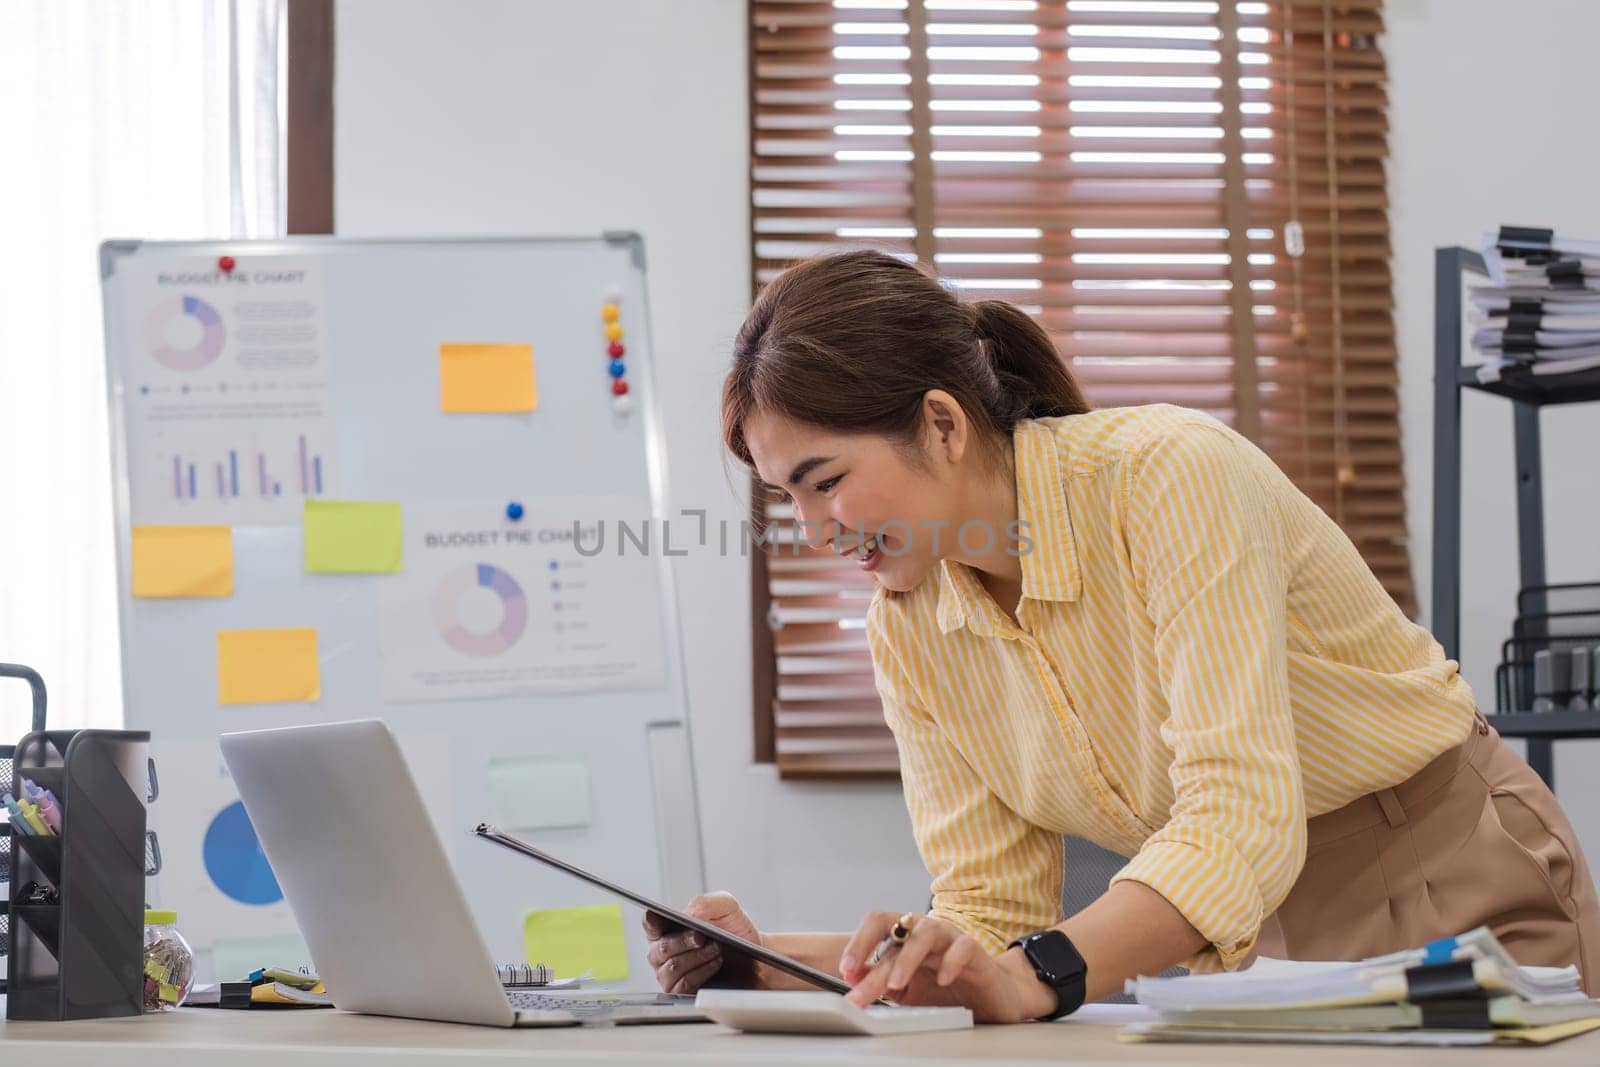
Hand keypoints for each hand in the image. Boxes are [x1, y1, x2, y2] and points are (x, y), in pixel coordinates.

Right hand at [643, 891, 763, 994]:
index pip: (650, 924)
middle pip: (660, 948)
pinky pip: (682, 985)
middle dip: (682, 942)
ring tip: (717, 950)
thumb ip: (706, 903)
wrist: (756, 958)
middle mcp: (665, 952)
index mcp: (669, 928)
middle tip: (702, 937)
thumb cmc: (736, 931)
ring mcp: (671, 974)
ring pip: (671, 968)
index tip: (655, 916)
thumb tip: (687, 914)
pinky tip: (715, 963)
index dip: (650, 921)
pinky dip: (700, 972)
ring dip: (696, 957)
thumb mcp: (727, 908)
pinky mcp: (682, 993)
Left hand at [838, 912, 1056, 1023]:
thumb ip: (882, 982)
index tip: (846, 969)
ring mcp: (949, 938)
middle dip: (872, 955)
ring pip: (924, 934)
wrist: (991, 998)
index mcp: (906, 937)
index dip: (859, 942)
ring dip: (906, 959)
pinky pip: (962, 947)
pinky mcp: (974, 950)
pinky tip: (942, 979)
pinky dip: (950, 962)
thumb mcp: (907, 991)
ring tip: (896, 983)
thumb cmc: (948, 991)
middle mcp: (925, 931)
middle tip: (858, 981)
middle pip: (894, 930)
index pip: (877, 925)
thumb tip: (853, 980)